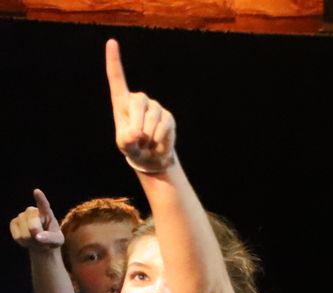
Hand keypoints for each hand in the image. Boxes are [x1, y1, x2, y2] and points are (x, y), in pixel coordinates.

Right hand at [10, 190, 61, 252]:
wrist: (41, 243)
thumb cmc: (52, 239)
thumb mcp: (58, 241)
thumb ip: (51, 238)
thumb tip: (37, 236)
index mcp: (46, 212)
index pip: (43, 204)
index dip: (40, 198)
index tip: (37, 191)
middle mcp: (32, 211)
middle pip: (33, 227)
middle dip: (38, 237)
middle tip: (42, 239)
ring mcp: (21, 215)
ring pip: (25, 234)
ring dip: (32, 241)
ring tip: (36, 239)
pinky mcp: (14, 222)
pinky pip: (18, 237)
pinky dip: (24, 242)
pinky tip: (27, 239)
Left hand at [106, 40, 177, 175]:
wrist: (151, 156)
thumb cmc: (132, 147)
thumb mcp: (124, 145)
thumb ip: (126, 139)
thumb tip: (137, 133)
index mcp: (122, 101)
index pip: (117, 77)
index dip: (114, 60)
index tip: (112, 42)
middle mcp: (139, 100)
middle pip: (137, 105)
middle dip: (137, 125)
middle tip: (138, 140)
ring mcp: (155, 107)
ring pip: (152, 118)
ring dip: (148, 136)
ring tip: (146, 143)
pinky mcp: (168, 117)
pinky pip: (164, 126)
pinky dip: (159, 138)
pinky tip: (156, 143)